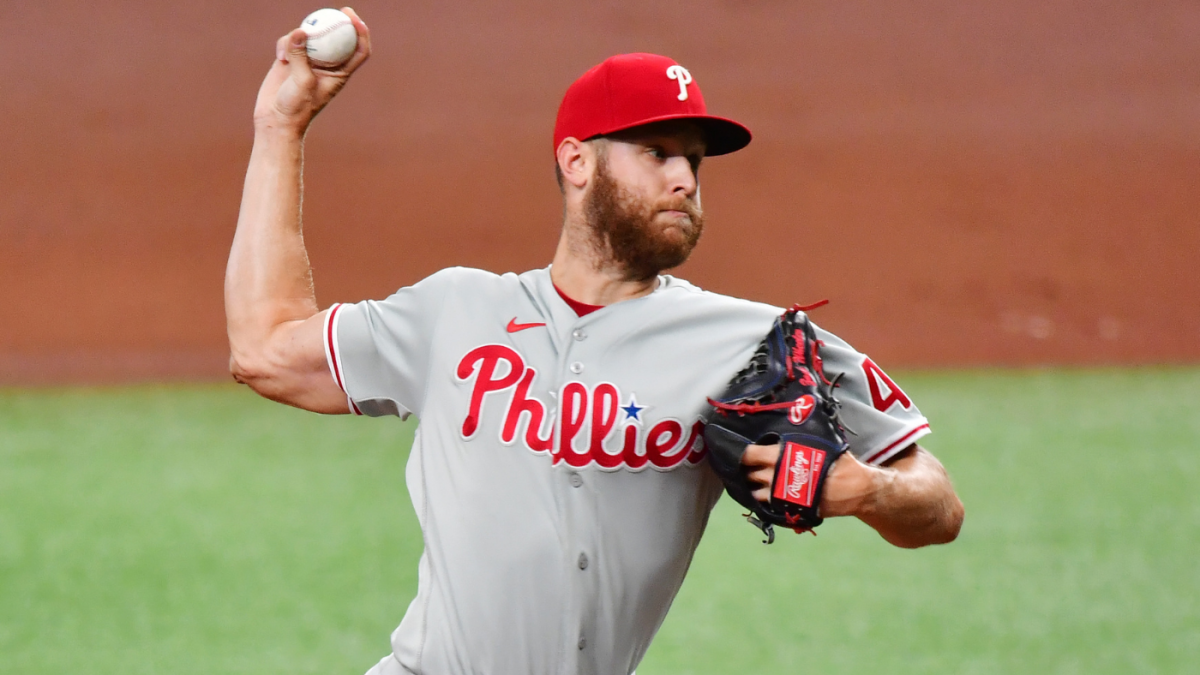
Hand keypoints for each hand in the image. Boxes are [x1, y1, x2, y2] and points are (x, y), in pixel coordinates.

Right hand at [252, 7, 370, 135]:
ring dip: (300, 37)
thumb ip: (301, 55)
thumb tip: (301, 31)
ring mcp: (308, 60)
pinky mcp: (291, 59)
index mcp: (340, 73)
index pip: (359, 51)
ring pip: (310, 36)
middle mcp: (327, 65)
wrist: (276, 119)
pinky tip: (280, 57)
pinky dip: (284, 44)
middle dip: (336, 21)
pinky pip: (290, 41)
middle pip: (336, 37)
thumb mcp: (302, 82)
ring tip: (289, 52)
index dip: (361, 33)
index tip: (353, 19)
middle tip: (335, 9)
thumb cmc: (296, 107)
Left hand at [741, 443, 878, 517]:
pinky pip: (766, 505)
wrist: (852, 488)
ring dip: (755, 488)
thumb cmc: (836, 461)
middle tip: (754, 469)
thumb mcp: (815, 442)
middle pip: (748, 473)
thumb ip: (794, 442)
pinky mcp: (786, 508)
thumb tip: (785, 433)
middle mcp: (774, 474)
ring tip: (762, 484)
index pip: (748, 454)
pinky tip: (770, 496)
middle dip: (749, 471)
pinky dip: (765, 501)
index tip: (748, 455)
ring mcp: (778, 494)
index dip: (745, 455)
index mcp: (779, 454)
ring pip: (754, 492)